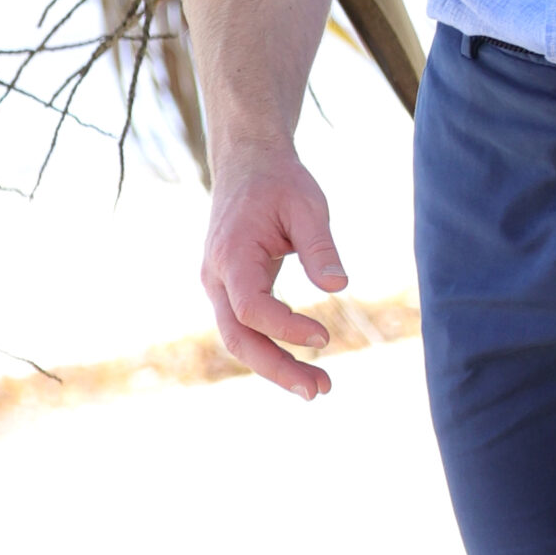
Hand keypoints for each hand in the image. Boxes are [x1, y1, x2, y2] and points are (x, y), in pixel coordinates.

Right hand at [200, 144, 347, 400]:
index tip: (325, 338)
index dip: (286, 328)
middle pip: (238, 338)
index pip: (252, 308)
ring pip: (239, 339)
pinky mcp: (230, 290)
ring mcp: (218, 286)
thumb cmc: (280, 182)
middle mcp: (216, 278)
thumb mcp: (307, 205)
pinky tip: (303, 360)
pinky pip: (246, 328)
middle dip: (277, 368)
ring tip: (320, 386)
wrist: (247, 164)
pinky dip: (271, 347)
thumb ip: (320, 247)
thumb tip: (339, 287)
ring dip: (275, 366)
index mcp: (231, 256)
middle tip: (320, 390)